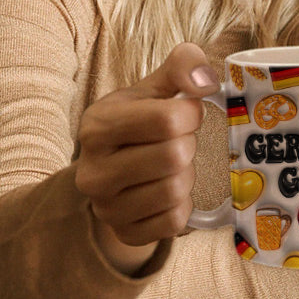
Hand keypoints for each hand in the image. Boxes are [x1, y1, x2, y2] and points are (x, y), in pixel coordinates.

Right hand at [75, 43, 218, 273]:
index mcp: (97, 126)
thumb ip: (182, 66)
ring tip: (172, 166)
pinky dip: (184, 205)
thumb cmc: (141, 122)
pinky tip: (170, 191)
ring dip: (187, 175)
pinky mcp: (124, 233)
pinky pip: (175, 222)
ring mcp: (105, 208)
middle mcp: (93, 171)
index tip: (187, 114)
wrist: (114, 170)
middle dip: (188, 145)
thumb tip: (206, 81)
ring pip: (176, 190)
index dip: (191, 114)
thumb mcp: (156, 87)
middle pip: (174, 156)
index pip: (167, 119)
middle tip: (178, 142)